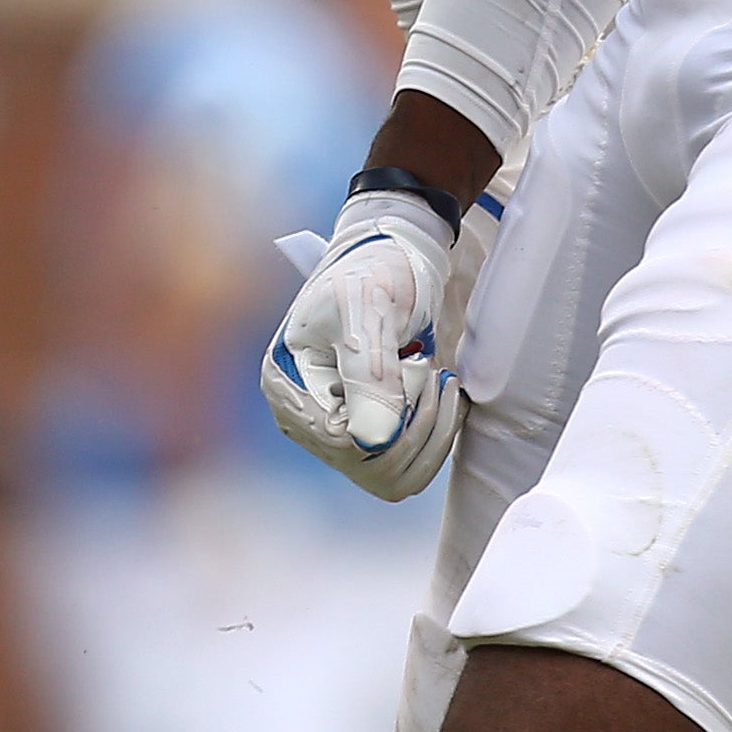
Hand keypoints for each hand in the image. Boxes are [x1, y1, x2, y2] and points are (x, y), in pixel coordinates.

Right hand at [260, 183, 490, 499]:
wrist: (392, 255)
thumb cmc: (375, 270)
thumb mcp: (369, 307)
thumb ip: (369, 371)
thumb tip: (373, 442)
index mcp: (288, 383)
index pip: (342, 441)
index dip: (395, 421)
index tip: (423, 373)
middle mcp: (303, 415)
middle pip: (370, 466)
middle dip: (418, 426)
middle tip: (436, 373)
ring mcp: (332, 428)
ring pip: (391, 476)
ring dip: (431, 437)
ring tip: (442, 383)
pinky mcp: (363, 430)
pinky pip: (402, 466)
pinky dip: (433, 441)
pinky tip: (443, 399)